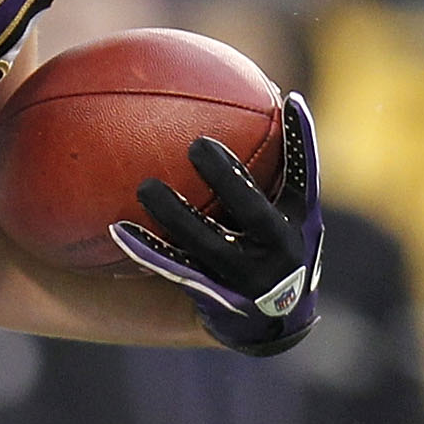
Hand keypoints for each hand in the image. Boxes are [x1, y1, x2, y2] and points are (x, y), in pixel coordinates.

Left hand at [109, 92, 321, 356]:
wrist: (273, 323)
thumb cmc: (273, 250)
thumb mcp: (289, 215)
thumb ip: (274, 171)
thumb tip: (255, 102)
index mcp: (300, 220)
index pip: (305, 174)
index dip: (301, 139)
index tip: (287, 100)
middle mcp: (279, 249)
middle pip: (252, 210)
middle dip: (227, 178)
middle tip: (197, 144)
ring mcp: (247, 276)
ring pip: (209, 243)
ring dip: (178, 215)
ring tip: (145, 187)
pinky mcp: (215, 295)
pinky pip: (175, 268)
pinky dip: (147, 249)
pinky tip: (118, 230)